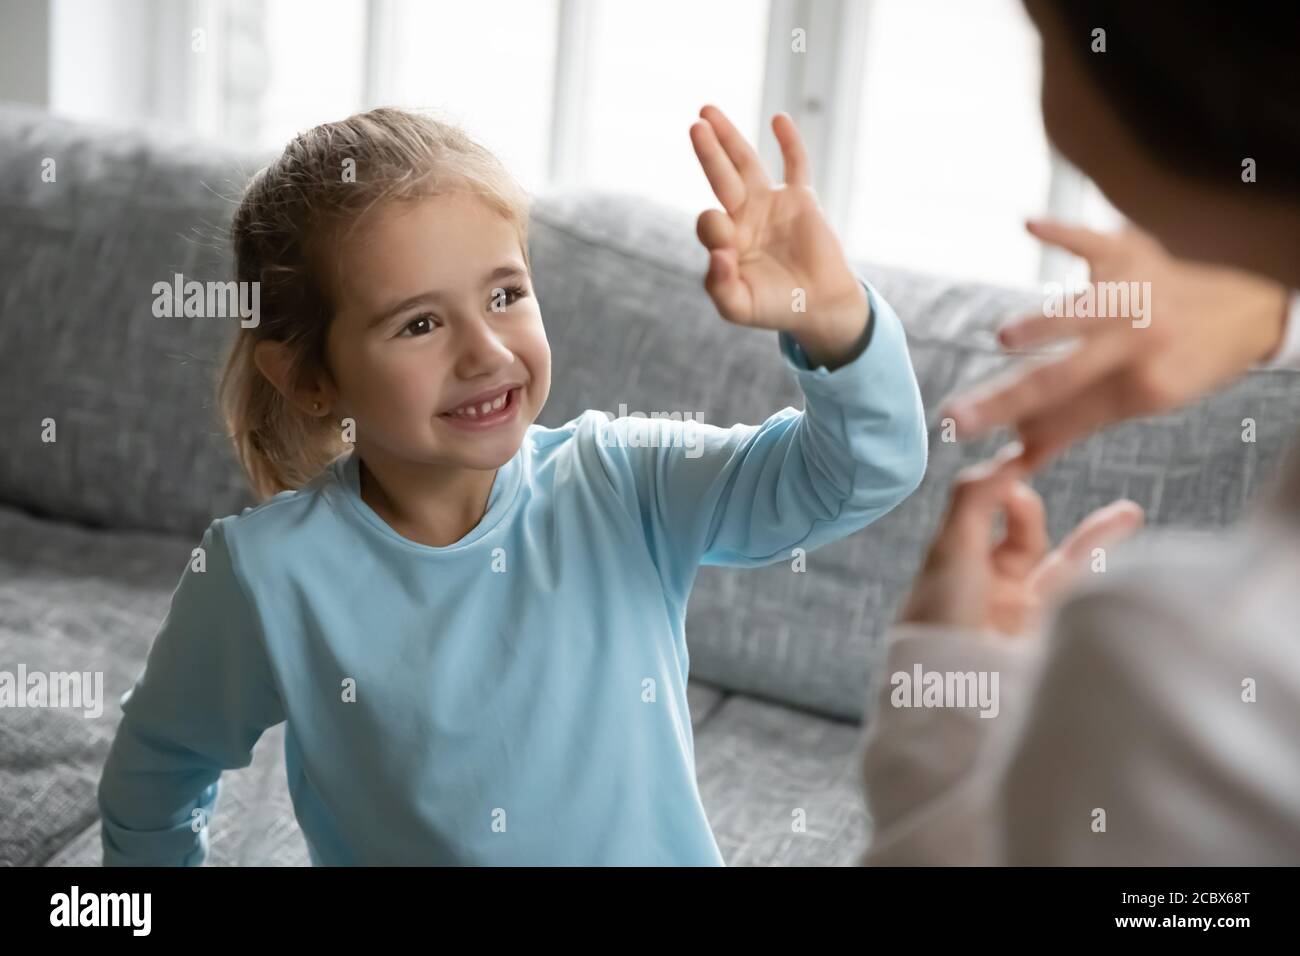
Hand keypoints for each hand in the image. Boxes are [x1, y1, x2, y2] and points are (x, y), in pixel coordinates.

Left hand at [690, 105, 868, 369]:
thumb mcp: (738, 307)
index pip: (709, 222)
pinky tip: (778, 120)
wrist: (818, 306)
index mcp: (725, 240)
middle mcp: (744, 217)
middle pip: (720, 177)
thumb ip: (719, 286)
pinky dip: (789, 142)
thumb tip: (718, 253)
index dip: (713, 229)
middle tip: (695, 127)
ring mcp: (772, 204)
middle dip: (708, 153)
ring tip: (707, 111)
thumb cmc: (775, 308)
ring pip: (747, 163)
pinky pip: (795, 164)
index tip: (726, 251)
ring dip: (729, 137)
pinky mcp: (801, 199)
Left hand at [898, 444, 1144, 636]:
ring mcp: (1023, 619)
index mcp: (959, 569)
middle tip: (1103, 503)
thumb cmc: (941, 614)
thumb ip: (976, 496)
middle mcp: (992, 593)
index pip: (992, 523)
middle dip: (1059, 521)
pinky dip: (1099, 572)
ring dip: (1096, 542)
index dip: (1010, 494)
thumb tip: (1007, 457)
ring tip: (1130, 514)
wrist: (952, 686)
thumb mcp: (951, 546)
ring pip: (1064, 570)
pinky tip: (1124, 553)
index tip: (1028, 462)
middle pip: (1031, 545)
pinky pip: (1077, 596)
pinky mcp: (1048, 640)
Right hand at [942, 220, 1289, 468]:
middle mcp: (1141, 342)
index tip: (963, 432)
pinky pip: (1095, 241)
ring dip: (1045, 325)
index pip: (1064, 412)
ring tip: (1006, 339)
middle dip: (1004, 400)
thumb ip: (1076, 424)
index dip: (1015, 423)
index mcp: (1145, 387)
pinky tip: (1027, 225)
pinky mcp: (1132, 252)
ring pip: (1085, 312)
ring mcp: (1138, 294)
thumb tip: (1019, 455)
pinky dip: (1063, 232)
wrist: (1245, 310)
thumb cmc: (1182, 361)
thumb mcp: (1142, 401)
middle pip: (1059, 377)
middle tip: (956, 417)